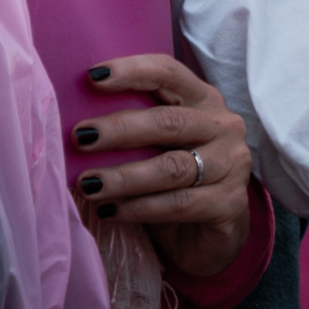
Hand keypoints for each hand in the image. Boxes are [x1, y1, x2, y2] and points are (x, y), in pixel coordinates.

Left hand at [77, 53, 256, 279]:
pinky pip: (179, 204)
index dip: (133, 71)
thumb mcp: (156, 148)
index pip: (169, 73)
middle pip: (169, 121)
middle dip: (120, 129)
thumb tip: (75, 126)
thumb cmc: (173, 183)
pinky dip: (140, 208)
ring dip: (124, 176)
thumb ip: (132, 133)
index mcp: (203, 100)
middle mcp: (223, 126)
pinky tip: (110, 211)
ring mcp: (232, 165)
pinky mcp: (231, 204)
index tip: (92, 76)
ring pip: (172, 167)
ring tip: (88, 185)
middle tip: (80, 138)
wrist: (210, 237)